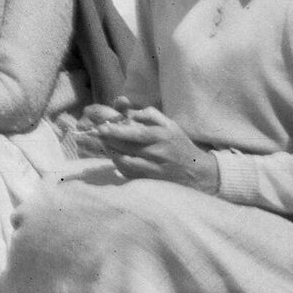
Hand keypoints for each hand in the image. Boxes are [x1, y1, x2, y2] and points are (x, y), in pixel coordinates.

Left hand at [88, 97, 218, 193]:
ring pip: (124, 161)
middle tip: (95, 133)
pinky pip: (128, 172)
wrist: (197, 173)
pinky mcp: (149, 181)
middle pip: (126, 147)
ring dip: (111, 152)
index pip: (135, 133)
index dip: (116, 131)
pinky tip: (115, 156)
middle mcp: (157, 153)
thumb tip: (129, 111)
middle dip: (108, 140)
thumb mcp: (169, 124)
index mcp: (162, 136)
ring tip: (104, 144)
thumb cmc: (179, 145)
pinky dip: (118, 164)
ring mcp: (152, 169)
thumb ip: (149, 114)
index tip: (100, 128)